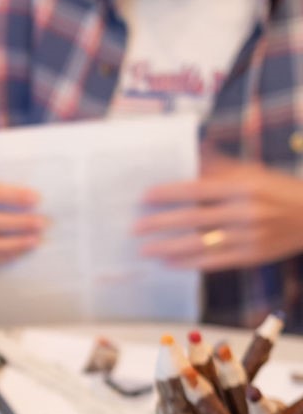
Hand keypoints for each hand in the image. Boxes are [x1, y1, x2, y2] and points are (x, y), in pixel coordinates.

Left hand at [135, 155, 302, 270]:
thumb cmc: (278, 190)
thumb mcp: (252, 172)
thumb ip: (219, 165)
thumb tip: (191, 150)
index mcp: (243, 186)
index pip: (198, 189)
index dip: (169, 193)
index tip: (144, 197)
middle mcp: (245, 212)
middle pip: (194, 218)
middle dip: (160, 223)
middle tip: (135, 227)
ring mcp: (249, 236)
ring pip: (201, 243)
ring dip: (169, 247)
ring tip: (145, 249)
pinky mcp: (252, 256)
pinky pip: (214, 261)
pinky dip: (189, 263)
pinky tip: (169, 263)